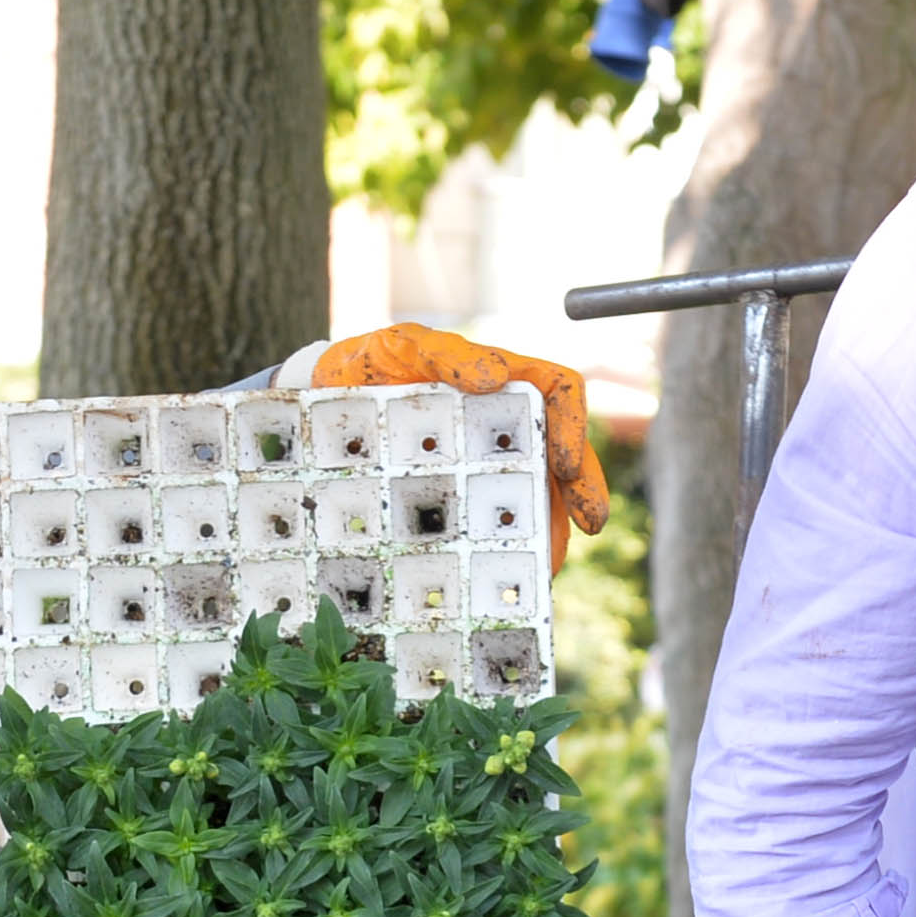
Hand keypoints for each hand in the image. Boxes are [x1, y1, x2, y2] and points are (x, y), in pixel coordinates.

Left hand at [305, 325, 611, 552]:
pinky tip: (509, 570)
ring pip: (538, 495)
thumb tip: (495, 375)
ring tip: (546, 563)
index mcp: (504, 380)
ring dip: (550, 529)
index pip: (559, 393)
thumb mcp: (403, 346)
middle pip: (563, 452)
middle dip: (582, 489)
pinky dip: (509, 546)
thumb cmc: (372, 363)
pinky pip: (496, 521)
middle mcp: (505, 424)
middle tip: (589, 524)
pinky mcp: (462, 496)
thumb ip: (447, 355)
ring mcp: (487, 463)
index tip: (567, 463)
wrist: (326, 400)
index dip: (573, 426)